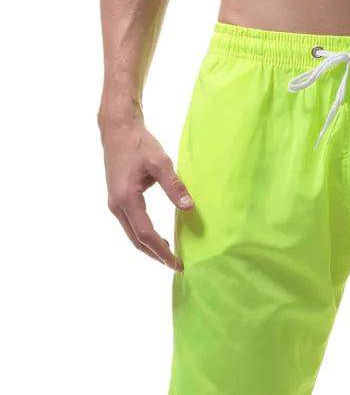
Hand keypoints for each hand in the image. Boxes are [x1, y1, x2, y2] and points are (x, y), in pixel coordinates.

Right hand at [99, 112, 193, 270]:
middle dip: (156, 255)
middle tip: (176, 265)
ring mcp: (115, 203)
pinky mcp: (118, 199)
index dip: (162, 251)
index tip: (177, 262)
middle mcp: (117, 206)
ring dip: (149, 247)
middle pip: (137, 239)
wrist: (117, 129)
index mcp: (127, 199)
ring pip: (132, 234)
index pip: (146, 234)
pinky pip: (131, 225)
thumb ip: (174, 186)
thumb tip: (189, 207)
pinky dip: (144, 235)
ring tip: (169, 256)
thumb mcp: (161, 163)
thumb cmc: (139, 144)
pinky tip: (158, 238)